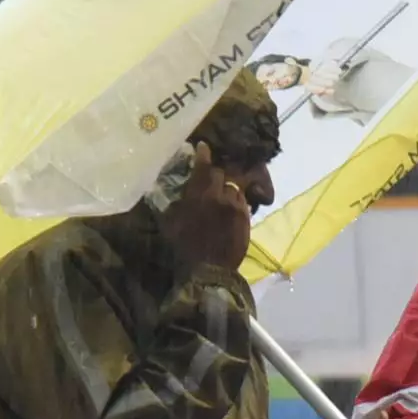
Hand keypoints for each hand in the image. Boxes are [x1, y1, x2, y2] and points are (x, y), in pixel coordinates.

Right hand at [161, 145, 255, 273]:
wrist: (209, 271)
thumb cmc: (184, 249)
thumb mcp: (171, 224)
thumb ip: (176, 204)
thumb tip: (178, 194)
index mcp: (199, 195)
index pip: (203, 167)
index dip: (203, 154)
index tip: (203, 147)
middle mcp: (220, 196)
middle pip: (220, 175)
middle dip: (214, 174)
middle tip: (209, 177)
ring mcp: (236, 207)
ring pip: (233, 188)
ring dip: (226, 189)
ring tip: (221, 196)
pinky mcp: (246, 219)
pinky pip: (242, 202)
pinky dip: (235, 202)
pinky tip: (230, 208)